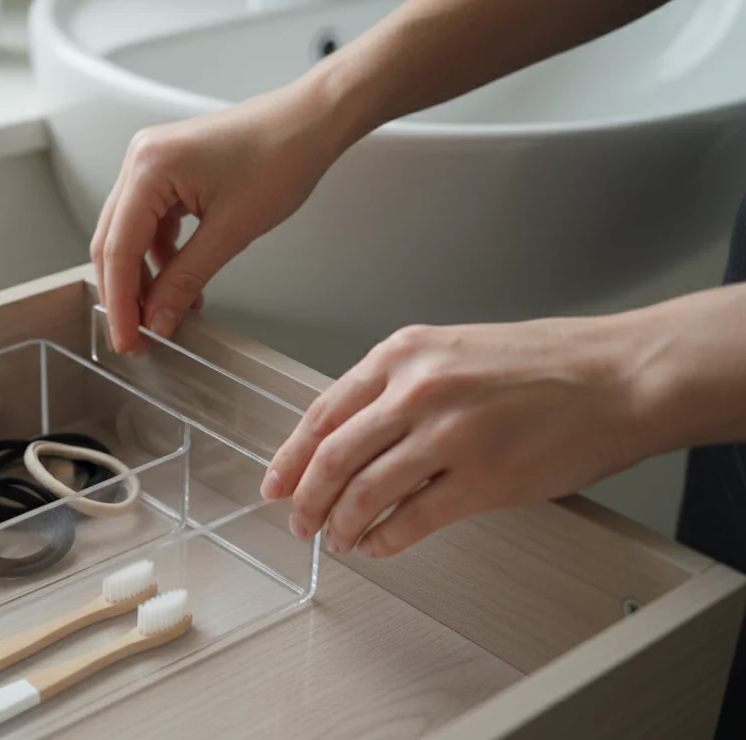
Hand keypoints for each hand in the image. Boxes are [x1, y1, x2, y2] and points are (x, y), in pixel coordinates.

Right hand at [90, 79, 353, 352]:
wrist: (312, 121)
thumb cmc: (282, 154)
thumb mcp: (232, 231)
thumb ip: (186, 278)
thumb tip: (159, 317)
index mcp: (149, 167)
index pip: (118, 249)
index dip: (119, 303)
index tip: (127, 339)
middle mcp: (141, 160)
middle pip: (113, 242)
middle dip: (123, 294)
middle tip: (136, 337)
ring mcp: (153, 164)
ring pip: (129, 235)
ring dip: (143, 278)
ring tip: (161, 316)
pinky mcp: (170, 172)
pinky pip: (151, 223)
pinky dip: (161, 258)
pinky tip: (179, 284)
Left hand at [261, 316, 656, 557]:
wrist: (618, 376)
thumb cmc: (545, 363)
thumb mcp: (452, 350)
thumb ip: (397, 386)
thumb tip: (348, 435)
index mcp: (403, 354)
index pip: (322, 413)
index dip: (290, 457)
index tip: (276, 483)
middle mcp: (418, 391)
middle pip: (333, 458)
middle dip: (306, 499)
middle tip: (298, 522)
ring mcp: (449, 436)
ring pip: (365, 493)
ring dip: (342, 525)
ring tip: (338, 540)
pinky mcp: (483, 480)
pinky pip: (413, 521)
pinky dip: (385, 540)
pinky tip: (378, 546)